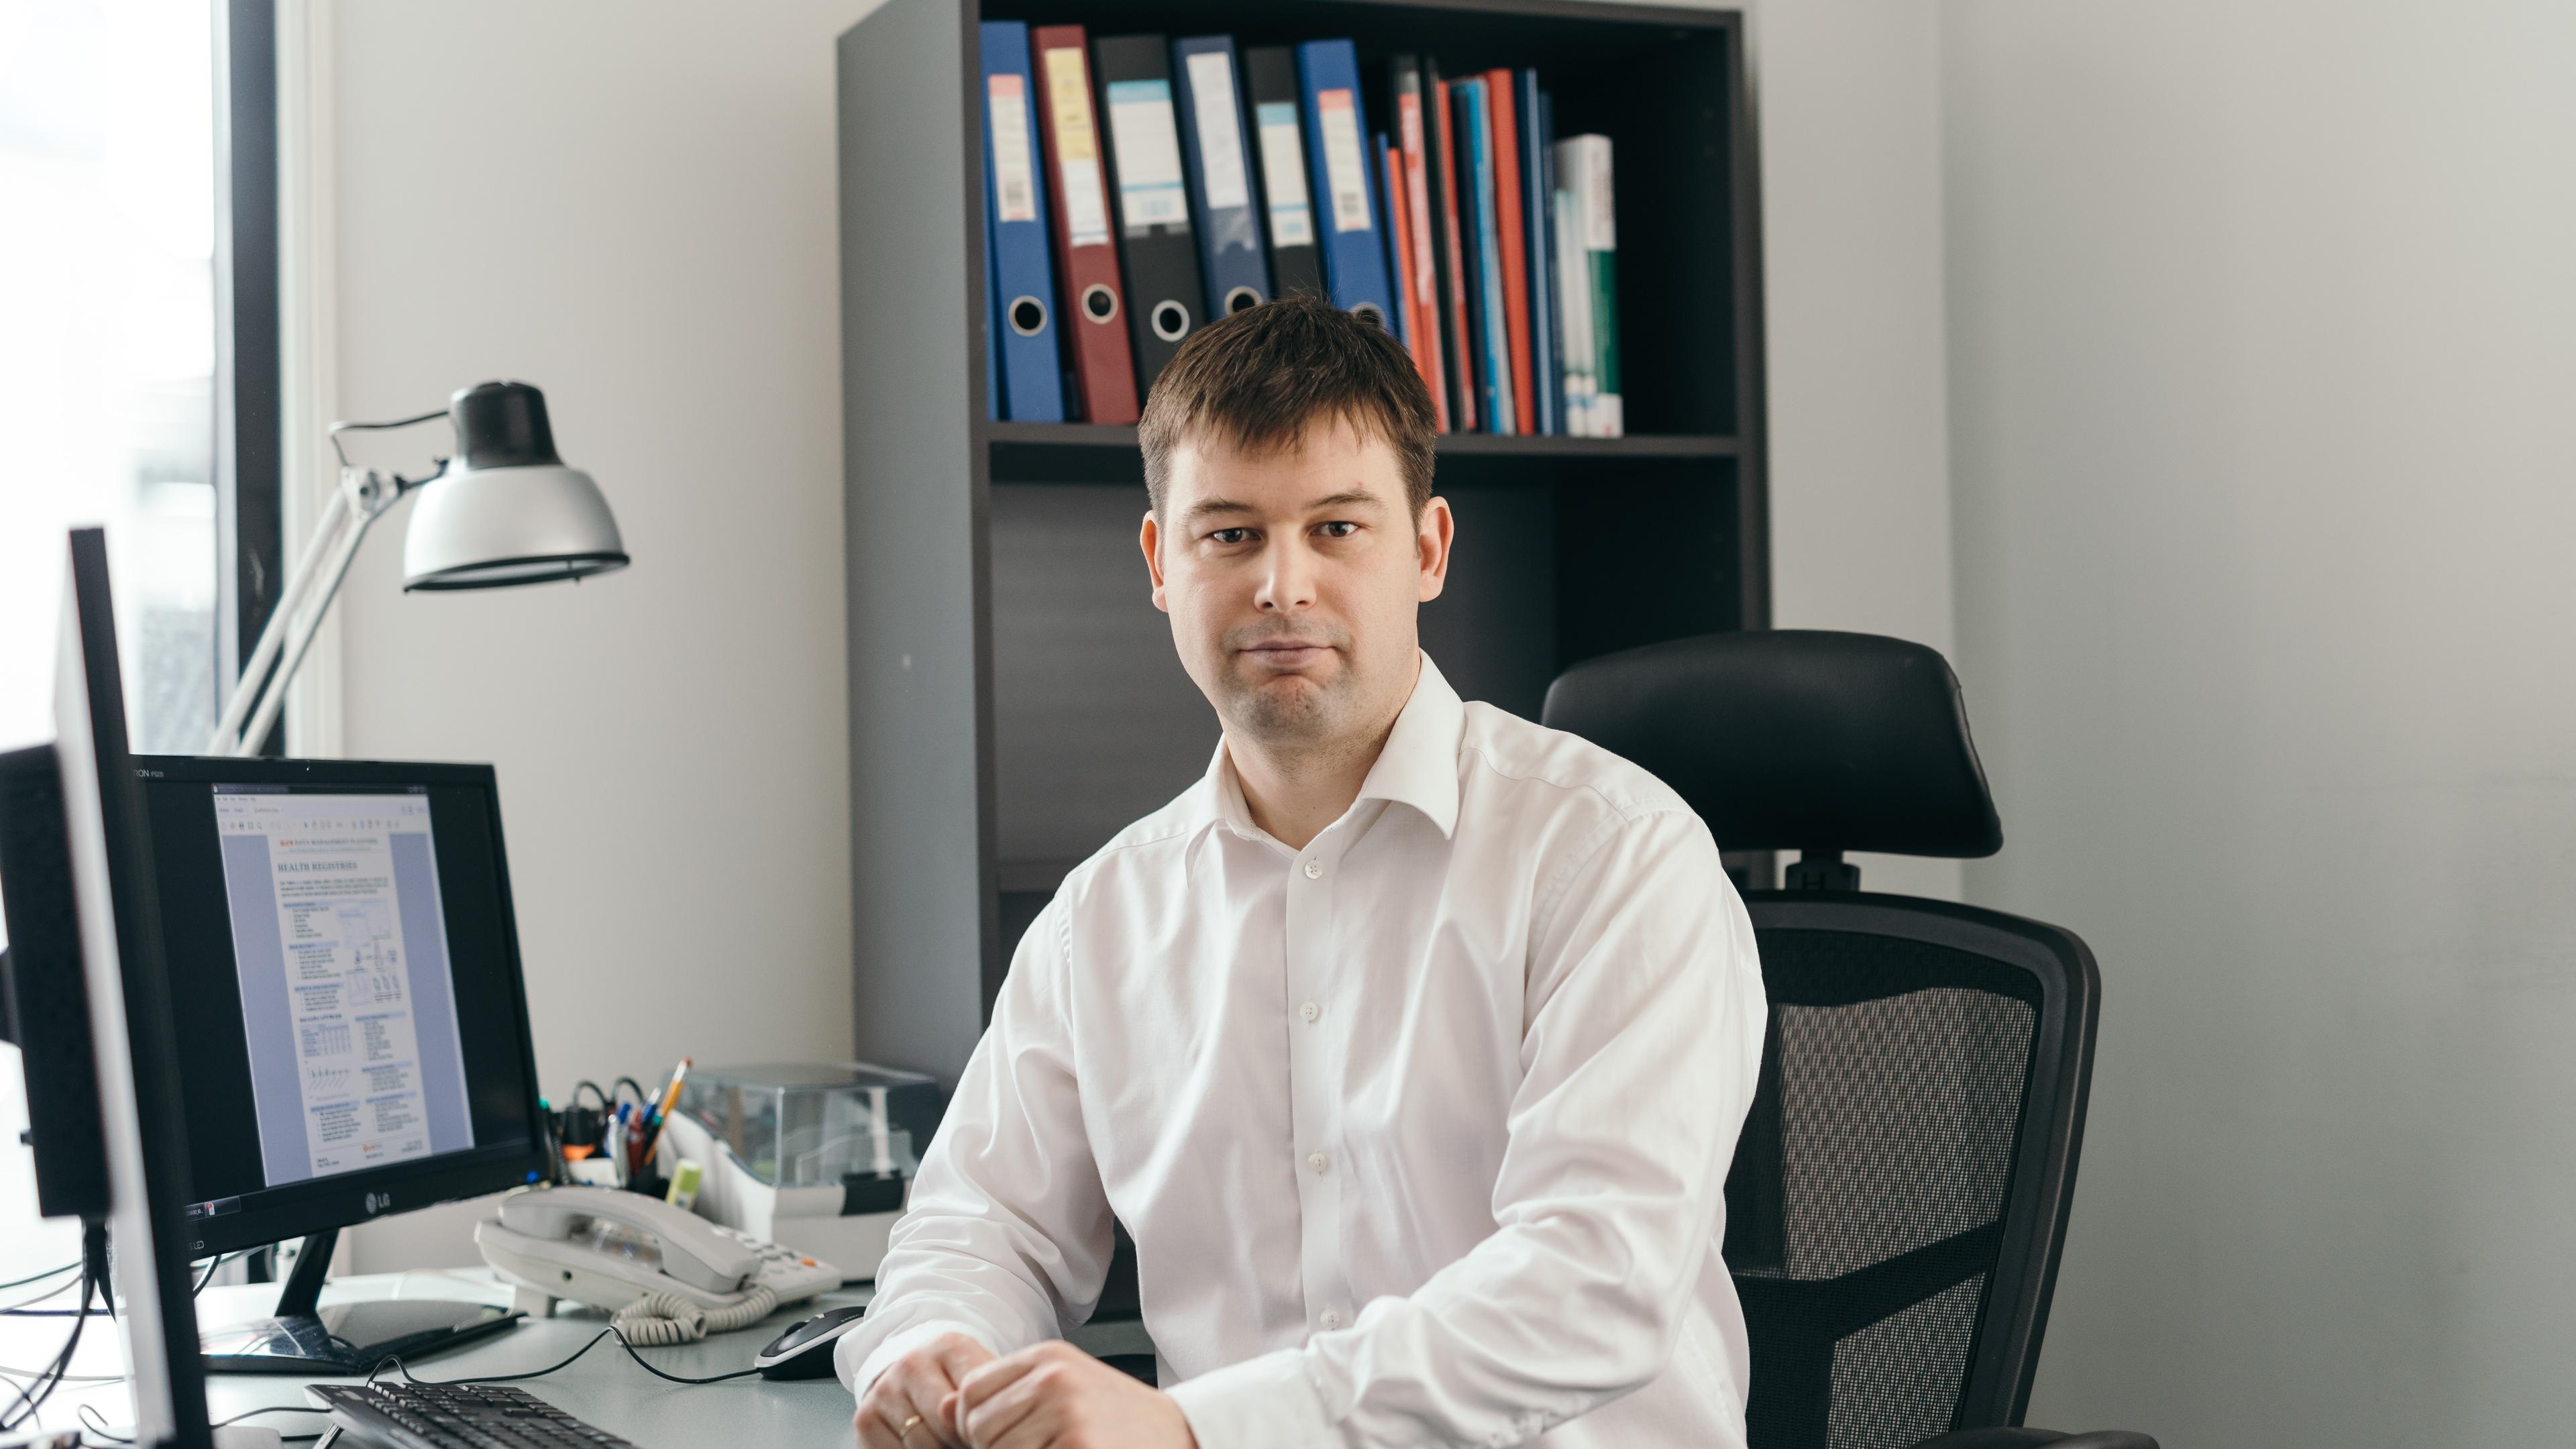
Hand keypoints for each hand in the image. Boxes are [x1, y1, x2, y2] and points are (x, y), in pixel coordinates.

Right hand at [856, 1332, 995, 1448]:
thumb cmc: (958, 1384)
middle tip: (964, 1442)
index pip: (971, 1398)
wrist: (915, 1379)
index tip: (982, 1434)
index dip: (980, 1427)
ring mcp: (885, 1389)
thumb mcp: (982, 1381)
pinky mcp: (865, 1417)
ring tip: (947, 1444)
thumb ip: (987, 1396)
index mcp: (950, 1347)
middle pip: (946, 1425)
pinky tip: (921, 1446)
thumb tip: (969, 1421)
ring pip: (921, 1444)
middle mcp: (911, 1363)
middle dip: (960, 1442)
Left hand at [953, 1340, 1197, 1448]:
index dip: (972, 1424)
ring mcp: (1067, 1414)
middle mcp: (1054, 1378)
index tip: (1000, 1438)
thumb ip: (1006, 1395)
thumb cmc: (1117, 1419)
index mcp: (1048, 1357)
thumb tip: (939, 1409)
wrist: (1179, 1435)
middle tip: (1035, 1447)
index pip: (970, 1390)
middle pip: (978, 1426)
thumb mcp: (1062, 1391)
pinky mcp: (1078, 1446)